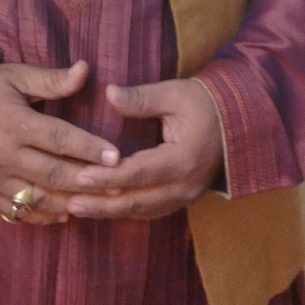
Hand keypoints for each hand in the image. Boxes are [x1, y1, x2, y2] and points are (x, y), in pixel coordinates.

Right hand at [0, 60, 119, 224]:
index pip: (59, 138)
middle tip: (120, 184)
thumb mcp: (17, 77)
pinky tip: (67, 214)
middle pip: (54, 173)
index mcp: (15, 123)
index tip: (116, 155)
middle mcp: (6, 154)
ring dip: (72, 202)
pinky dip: (44, 217)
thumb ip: (52, 80)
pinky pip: (19, 211)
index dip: (89, 148)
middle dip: (89, 180)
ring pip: (40, 197)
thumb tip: (85, 69)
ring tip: (101, 203)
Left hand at [66, 78, 222, 219]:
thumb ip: (141, 97)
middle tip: (69, 201)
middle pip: (137, 201)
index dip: (108, 177)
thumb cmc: (203, 103)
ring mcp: (184, 197)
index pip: (139, 173)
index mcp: (183, 159)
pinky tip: (101, 208)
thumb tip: (109, 93)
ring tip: (76, 208)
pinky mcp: (180, 198)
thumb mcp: (174, 93)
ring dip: (109, 211)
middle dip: (101, 203)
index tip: (80, 175)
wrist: (235, 121)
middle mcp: (183, 186)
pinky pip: (148, 211)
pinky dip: (123, 211)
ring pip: (141, 211)